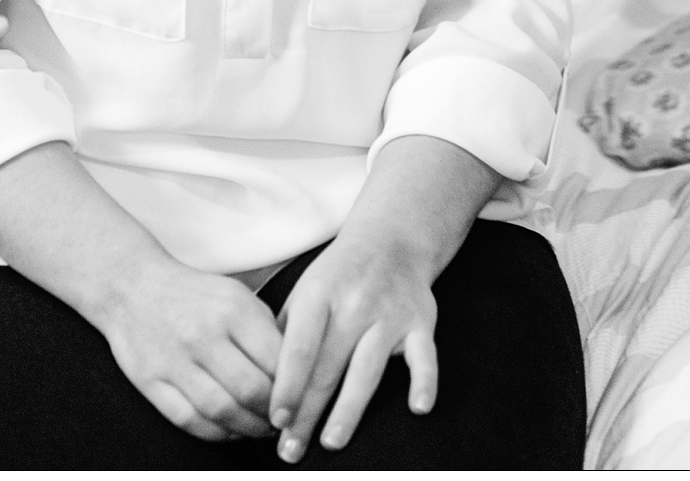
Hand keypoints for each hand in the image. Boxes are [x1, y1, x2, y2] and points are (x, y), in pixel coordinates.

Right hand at [101, 254, 284, 442]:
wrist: (133, 285)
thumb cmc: (194, 295)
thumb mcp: (237, 296)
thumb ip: (266, 331)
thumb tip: (297, 373)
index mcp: (233, 309)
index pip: (276, 360)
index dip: (294, 389)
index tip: (301, 400)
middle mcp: (204, 334)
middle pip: (251, 390)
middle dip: (273, 415)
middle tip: (283, 421)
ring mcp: (175, 359)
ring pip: (222, 411)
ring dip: (248, 428)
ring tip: (260, 428)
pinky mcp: (151, 381)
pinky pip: (189, 420)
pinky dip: (216, 433)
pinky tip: (229, 429)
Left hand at [268, 231, 437, 462]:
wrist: (391, 239)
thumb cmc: (338, 276)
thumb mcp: (305, 292)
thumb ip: (285, 334)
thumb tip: (263, 386)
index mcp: (319, 293)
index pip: (299, 346)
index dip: (287, 385)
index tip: (276, 419)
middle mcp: (354, 302)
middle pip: (328, 366)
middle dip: (308, 413)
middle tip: (292, 451)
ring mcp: (389, 313)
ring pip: (368, 368)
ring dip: (349, 409)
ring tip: (332, 441)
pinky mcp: (421, 323)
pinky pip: (425, 356)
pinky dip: (424, 382)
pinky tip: (418, 408)